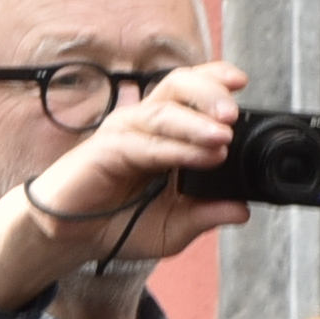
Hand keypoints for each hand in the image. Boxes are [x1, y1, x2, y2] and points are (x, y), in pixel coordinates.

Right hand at [24, 59, 254, 263]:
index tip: (241, 81)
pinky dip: (177, 149)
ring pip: (164, 112)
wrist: (75, 237)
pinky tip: (203, 156)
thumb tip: (243, 209)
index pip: (191, 92)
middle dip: (210, 93)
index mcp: (166, 131)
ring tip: (224, 136)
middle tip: (234, 115)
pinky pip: (146, 143)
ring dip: (197, 123)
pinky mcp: (108, 150)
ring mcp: (125, 133)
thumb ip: (208, 215)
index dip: (215, 81)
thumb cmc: (122, 223)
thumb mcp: (176, 226)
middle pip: (179, 85)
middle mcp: (147, 124)